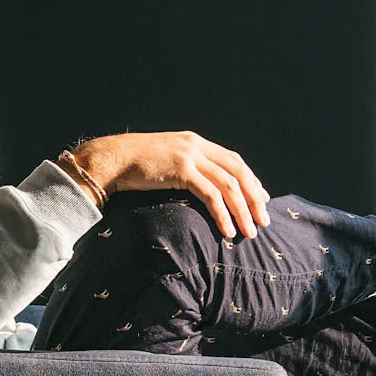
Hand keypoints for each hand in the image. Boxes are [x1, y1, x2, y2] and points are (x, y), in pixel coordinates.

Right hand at [70, 132, 271, 239]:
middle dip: (255, 198)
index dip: (252, 181)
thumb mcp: (166, 162)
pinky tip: (227, 230)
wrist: (111, 159)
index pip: (234, 161)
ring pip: (229, 185)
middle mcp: (197, 146)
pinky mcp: (181, 170)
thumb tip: (200, 188)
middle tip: (263, 221)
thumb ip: (186, 169)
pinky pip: (210, 194)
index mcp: (196, 142)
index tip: (262, 201)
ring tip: (249, 232)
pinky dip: (222, 214)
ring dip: (242, 211)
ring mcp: (190, 156)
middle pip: (238, 172)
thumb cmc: (134, 166)